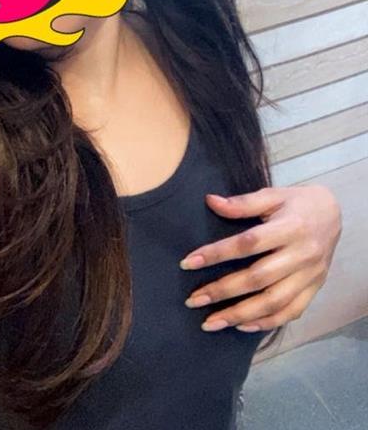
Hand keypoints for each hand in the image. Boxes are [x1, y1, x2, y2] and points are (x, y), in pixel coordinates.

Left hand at [179, 185, 341, 332]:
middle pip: (258, 278)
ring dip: (239, 315)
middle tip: (192, 300)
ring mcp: (310, 275)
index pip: (248, 244)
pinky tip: (239, 326)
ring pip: (273, 302)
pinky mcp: (314, 289)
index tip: (188, 262)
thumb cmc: (296, 203)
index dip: (217, 254)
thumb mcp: (272, 196)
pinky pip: (291, 312)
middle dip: (222, 291)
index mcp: (290, 228)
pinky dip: (265, 323)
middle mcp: (302, 255)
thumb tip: (210, 201)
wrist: (334, 214)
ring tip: (209, 322)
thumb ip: (242, 203)